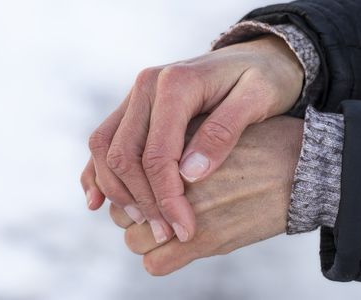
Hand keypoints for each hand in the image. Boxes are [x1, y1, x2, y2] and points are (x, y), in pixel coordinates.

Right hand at [81, 35, 303, 243]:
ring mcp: (136, 96)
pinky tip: (98, 201)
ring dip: (119, 190)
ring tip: (143, 221)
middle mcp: (146, 87)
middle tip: (166, 233)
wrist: (252, 56)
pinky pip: (105, 140)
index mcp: (175, 84)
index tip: (184, 230)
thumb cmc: (262, 77)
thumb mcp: (257, 98)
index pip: (158, 154)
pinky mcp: (135, 108)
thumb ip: (222, 132)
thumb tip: (190, 174)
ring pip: (106, 149)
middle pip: (124, 155)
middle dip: (143, 201)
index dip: (168, 198)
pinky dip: (97, 172)